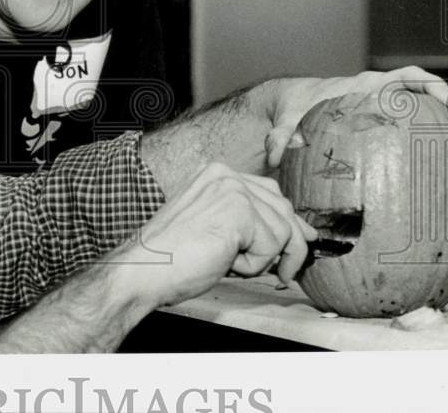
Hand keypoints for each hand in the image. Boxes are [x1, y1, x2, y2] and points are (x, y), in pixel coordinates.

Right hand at [116, 162, 316, 307]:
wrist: (144, 269)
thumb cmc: (174, 257)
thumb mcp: (217, 228)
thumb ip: (252, 222)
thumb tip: (302, 233)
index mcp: (216, 174)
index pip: (270, 193)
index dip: (289, 223)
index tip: (301, 243)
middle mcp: (225, 174)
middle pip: (284, 210)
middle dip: (289, 247)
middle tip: (280, 273)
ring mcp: (232, 189)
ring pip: (282, 232)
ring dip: (261, 260)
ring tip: (227, 262)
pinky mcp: (238, 210)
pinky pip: (272, 247)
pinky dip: (253, 266)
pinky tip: (224, 263)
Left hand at [264, 66, 447, 167]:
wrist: (292, 106)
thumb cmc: (295, 109)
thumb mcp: (289, 121)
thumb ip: (282, 135)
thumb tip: (277, 154)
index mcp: (367, 88)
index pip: (410, 79)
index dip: (436, 91)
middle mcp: (383, 96)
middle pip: (434, 100)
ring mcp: (388, 112)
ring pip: (432, 120)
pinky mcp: (387, 130)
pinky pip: (417, 138)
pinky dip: (433, 156)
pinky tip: (442, 184)